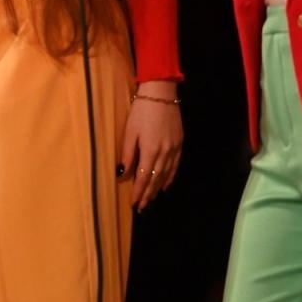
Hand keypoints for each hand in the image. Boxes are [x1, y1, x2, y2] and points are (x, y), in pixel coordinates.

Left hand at [121, 81, 182, 211]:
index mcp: (151, 151)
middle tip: (141, 207)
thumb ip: (127, 154)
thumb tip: (122, 173)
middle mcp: (165, 153)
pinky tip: (165, 185)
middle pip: (156, 180)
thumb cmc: (140, 111)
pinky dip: (170, 178)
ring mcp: (175, 149)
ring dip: (158, 189)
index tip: (133, 203)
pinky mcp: (180, 143)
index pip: (144, 178)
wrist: (161, 94)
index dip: (139, 192)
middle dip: (148, 194)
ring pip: (167, 175)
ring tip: (151, 199)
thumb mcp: (129, 131)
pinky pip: (175, 166)